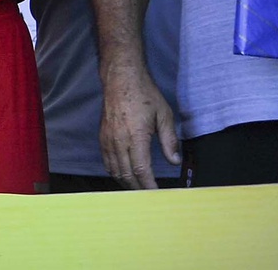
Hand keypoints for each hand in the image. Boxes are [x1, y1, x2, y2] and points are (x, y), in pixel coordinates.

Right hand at [100, 66, 179, 188]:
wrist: (121, 78)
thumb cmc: (145, 95)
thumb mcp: (164, 115)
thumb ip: (170, 140)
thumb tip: (174, 162)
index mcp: (136, 135)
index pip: (141, 169)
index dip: (149, 186)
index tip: (158, 196)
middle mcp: (119, 139)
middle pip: (126, 174)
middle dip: (138, 189)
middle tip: (150, 198)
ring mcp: (108, 138)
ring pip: (114, 169)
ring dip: (126, 183)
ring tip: (138, 191)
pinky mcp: (102, 135)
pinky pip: (106, 160)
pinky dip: (114, 172)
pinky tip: (123, 175)